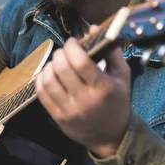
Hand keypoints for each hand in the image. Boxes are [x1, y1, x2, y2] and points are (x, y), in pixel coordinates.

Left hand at [35, 27, 130, 157]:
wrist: (111, 136)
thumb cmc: (118, 101)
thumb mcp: (122, 76)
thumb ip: (111, 51)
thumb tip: (93, 27)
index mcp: (103, 88)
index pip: (81, 62)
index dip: (72, 47)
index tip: (73, 42)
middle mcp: (85, 100)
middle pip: (62, 68)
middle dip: (60, 53)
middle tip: (64, 51)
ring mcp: (69, 110)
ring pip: (48, 80)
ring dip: (50, 65)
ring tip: (57, 62)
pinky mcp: (58, 117)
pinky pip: (41, 94)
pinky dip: (41, 79)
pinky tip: (49, 74)